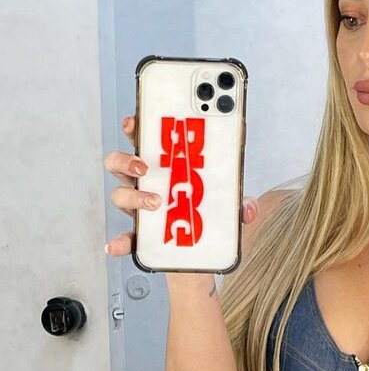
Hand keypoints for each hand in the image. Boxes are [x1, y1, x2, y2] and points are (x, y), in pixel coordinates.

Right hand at [103, 113, 259, 256]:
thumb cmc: (208, 213)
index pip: (142, 141)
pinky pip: (125, 238)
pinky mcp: (139, 236)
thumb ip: (240, 204)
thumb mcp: (228, 205)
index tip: (134, 121)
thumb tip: (248, 209)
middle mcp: (143, 184)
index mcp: (162, 167)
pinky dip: (118, 242)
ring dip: (133, 197)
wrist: (202, 248)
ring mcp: (138, 209)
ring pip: (119, 195)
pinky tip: (117, 246)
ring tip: (156, 202)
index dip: (134, 128)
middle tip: (145, 166)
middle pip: (119, 163)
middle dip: (127, 160)